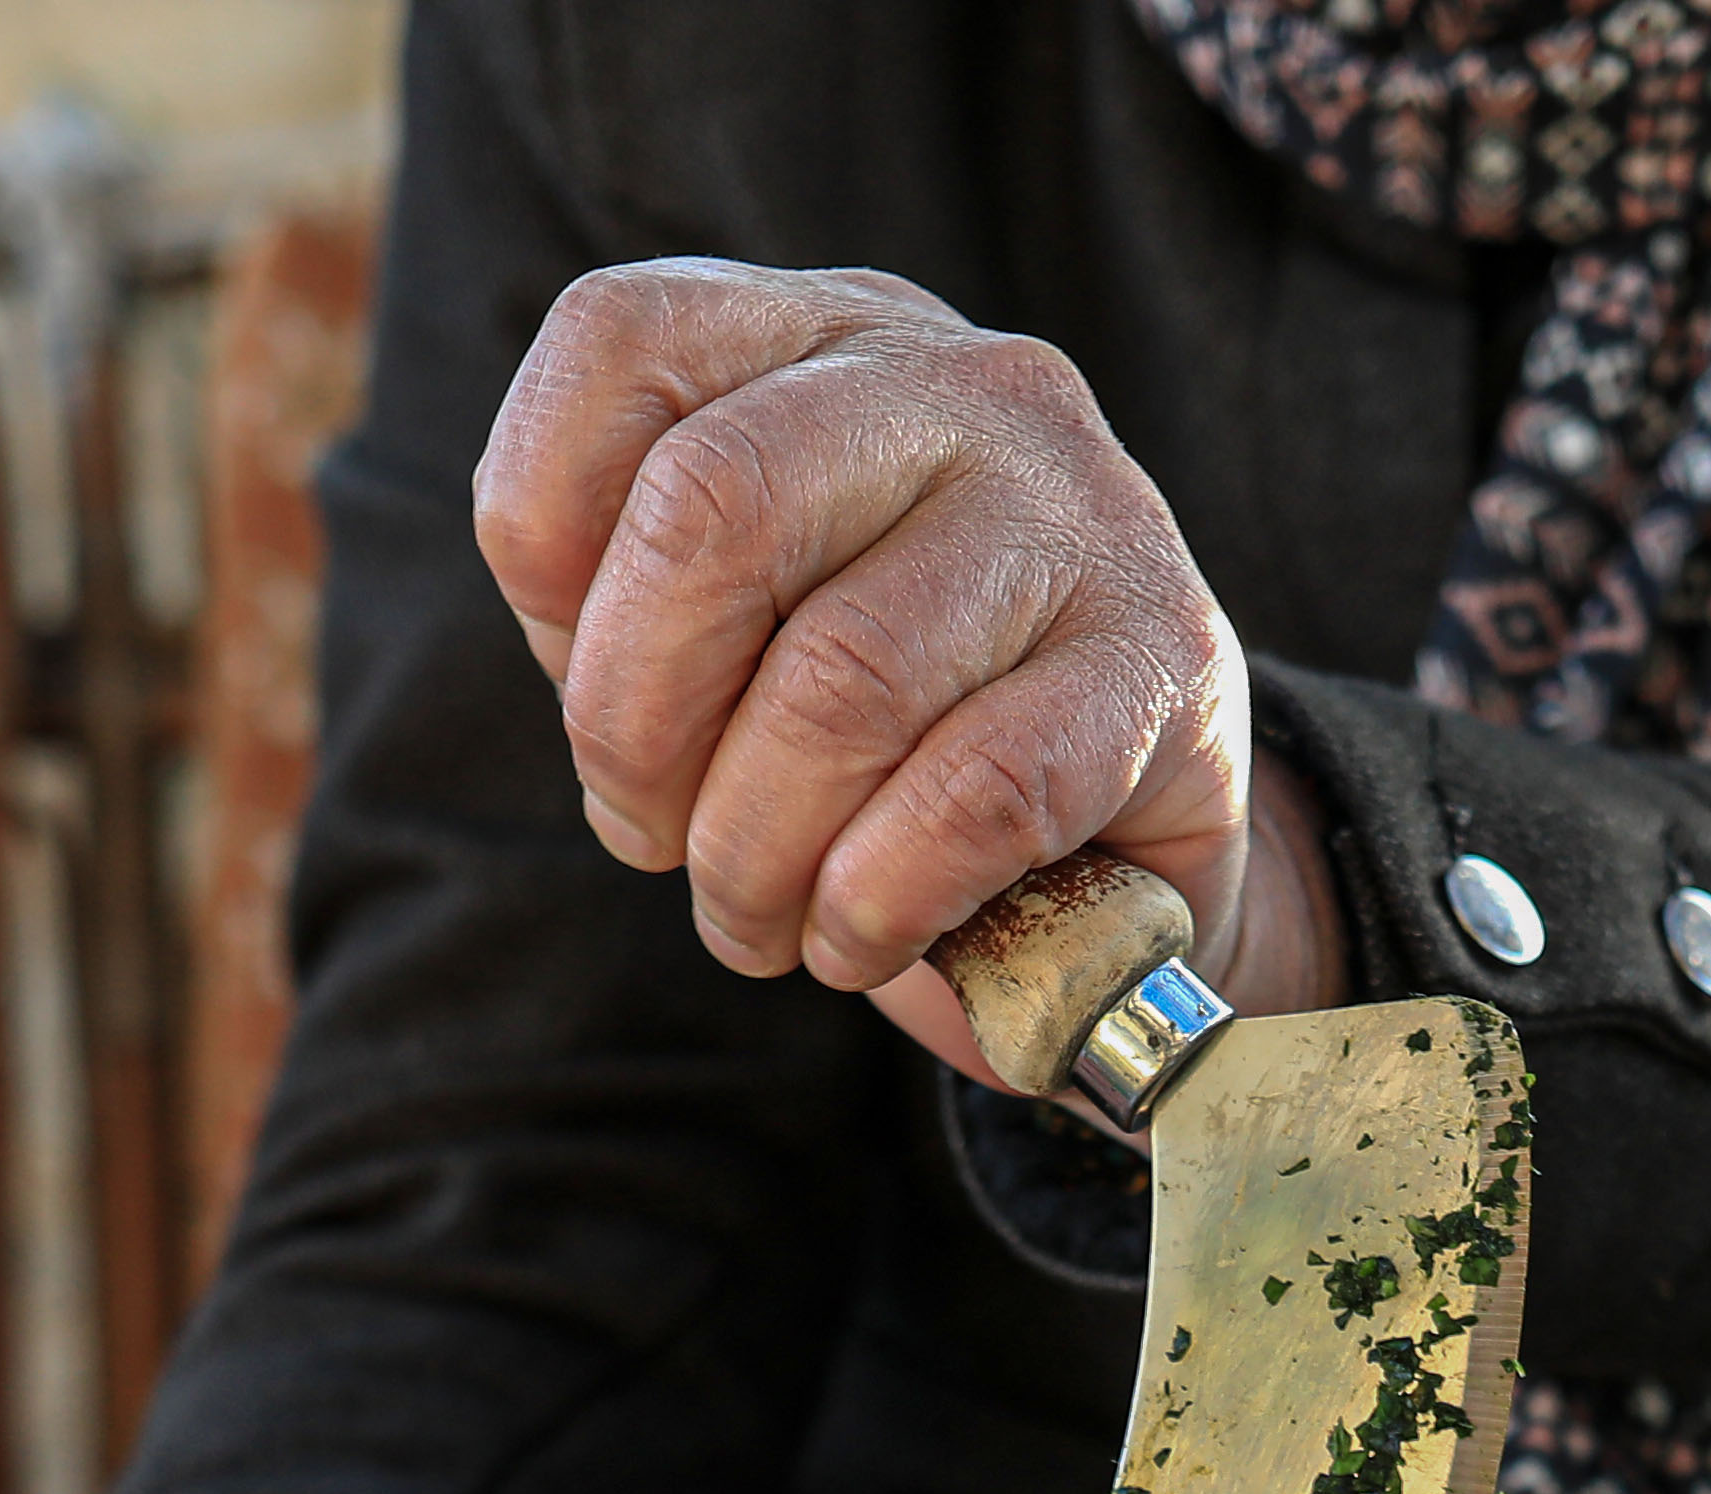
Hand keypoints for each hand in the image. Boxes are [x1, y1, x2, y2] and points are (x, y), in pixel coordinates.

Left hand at [472, 259, 1349, 1085]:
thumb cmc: (890, 730)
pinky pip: (977, 794)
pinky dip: (877, 899)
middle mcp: (954, 382)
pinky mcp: (1165, 657)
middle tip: (652, 839)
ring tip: (756, 920)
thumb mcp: (734, 635)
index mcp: (816, 339)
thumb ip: (632, 610)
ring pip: (841, 680)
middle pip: (713, 505)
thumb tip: (599, 695)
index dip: (545, 532)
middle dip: (636, 720)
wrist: (1128, 838)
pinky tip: (860, 936)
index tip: (576, 676)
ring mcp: (1074, 505)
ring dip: (754, 850)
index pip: (619, 343)